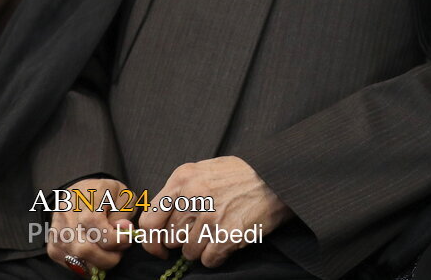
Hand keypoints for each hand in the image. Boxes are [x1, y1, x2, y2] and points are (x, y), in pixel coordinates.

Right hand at [46, 177, 133, 274]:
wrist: (79, 192)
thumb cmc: (104, 193)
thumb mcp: (122, 195)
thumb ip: (124, 214)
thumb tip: (122, 231)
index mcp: (86, 202)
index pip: (96, 227)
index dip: (114, 238)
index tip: (126, 238)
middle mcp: (67, 219)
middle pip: (86, 249)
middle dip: (109, 256)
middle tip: (120, 250)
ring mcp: (57, 234)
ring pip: (78, 260)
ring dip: (99, 262)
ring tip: (109, 252)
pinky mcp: (53, 247)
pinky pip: (71, 264)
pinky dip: (87, 264)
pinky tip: (97, 254)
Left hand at [137, 156, 292, 267]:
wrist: (280, 176)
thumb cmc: (244, 174)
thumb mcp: (206, 169)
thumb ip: (180, 190)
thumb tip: (159, 220)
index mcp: (183, 179)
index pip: (149, 221)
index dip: (151, 240)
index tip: (160, 247)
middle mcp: (193, 196)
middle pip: (171, 239)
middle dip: (185, 239)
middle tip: (205, 229)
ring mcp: (211, 216)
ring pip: (189, 252)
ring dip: (204, 248)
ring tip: (221, 231)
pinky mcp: (228, 234)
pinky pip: (209, 260)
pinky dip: (218, 255)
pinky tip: (230, 239)